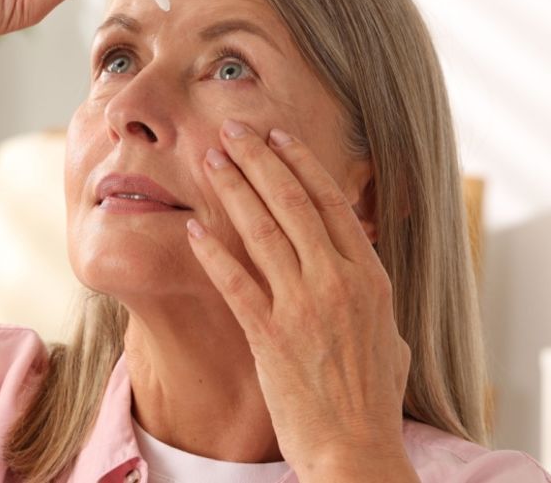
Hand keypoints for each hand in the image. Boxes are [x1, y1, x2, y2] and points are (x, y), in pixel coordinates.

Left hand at [185, 120, 414, 478]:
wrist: (354, 448)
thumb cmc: (371, 397)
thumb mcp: (386, 333)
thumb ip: (367, 291)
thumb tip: (355, 260)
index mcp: (369, 277)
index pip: (331, 204)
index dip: (301, 164)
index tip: (278, 135)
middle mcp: (337, 283)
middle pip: (293, 204)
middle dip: (259, 160)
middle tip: (231, 129)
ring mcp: (302, 307)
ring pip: (262, 232)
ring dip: (233, 191)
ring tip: (210, 160)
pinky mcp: (269, 335)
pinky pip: (234, 282)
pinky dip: (211, 252)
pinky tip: (192, 228)